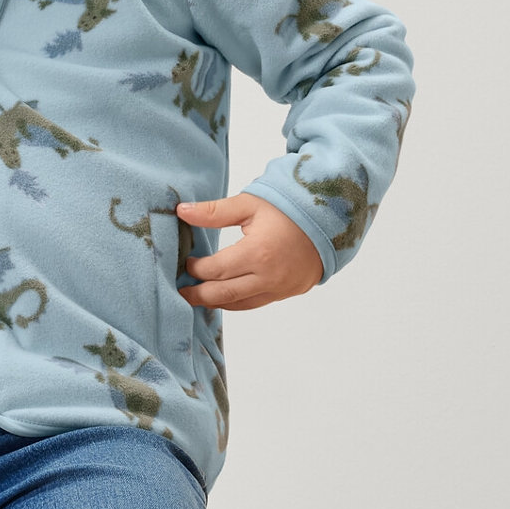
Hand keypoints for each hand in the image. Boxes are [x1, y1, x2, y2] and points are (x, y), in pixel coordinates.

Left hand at [176, 193, 321, 309]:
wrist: (328, 222)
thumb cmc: (288, 210)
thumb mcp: (250, 204)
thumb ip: (214, 211)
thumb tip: (182, 211)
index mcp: (258, 252)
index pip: (215, 270)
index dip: (196, 269)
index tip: (188, 262)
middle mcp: (268, 276)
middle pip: (222, 294)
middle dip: (198, 294)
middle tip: (181, 290)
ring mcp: (279, 288)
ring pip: (237, 304)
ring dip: (214, 302)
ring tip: (196, 296)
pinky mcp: (285, 294)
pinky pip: (253, 304)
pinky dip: (234, 302)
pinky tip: (222, 296)